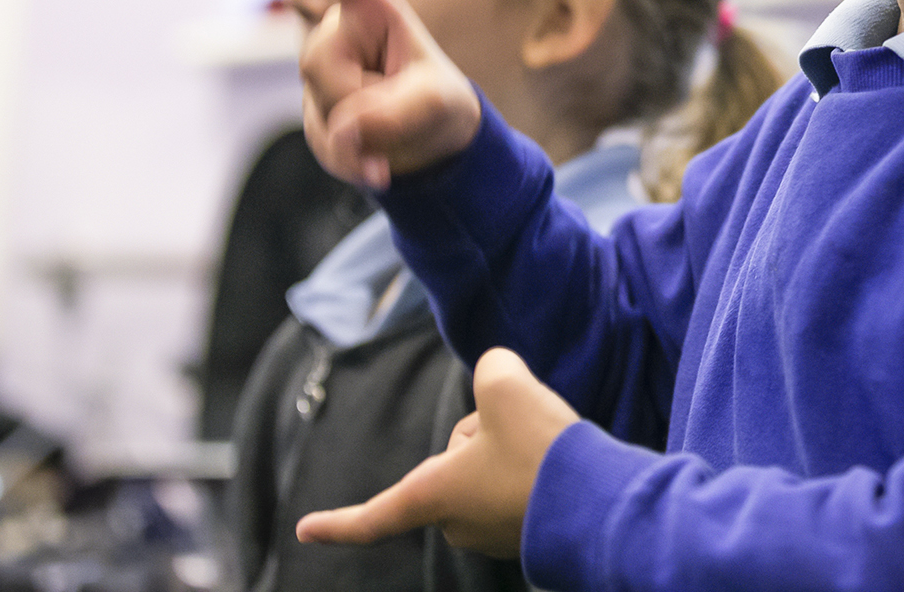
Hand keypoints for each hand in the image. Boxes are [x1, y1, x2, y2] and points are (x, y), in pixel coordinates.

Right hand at [268, 0, 479, 186]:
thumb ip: (396, 112)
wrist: (433, 142)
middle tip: (398, 105)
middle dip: (357, 94)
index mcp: (375, 11)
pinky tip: (378, 167)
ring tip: (397, 130)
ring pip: (320, 102)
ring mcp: (322, 72)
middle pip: (318, 60)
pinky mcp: (314, 108)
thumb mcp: (439, 106)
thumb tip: (345, 130)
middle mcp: (341, 34)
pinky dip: (351, 160)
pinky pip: (322, 140)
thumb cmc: (441, 105)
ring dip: (361, 130)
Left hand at [296, 347, 580, 557]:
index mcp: (434, 495)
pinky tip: (557, 464)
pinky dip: (533, 469)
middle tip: (519, 432)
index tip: (304, 531)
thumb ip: (489, 368)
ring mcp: (493, 535)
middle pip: (453, 461)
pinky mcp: (527, 534)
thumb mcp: (506, 385)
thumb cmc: (539, 448)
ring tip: (545, 450)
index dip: (337, 522)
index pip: (373, 515)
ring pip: (488, 471)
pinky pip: (517, 488)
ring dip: (512, 450)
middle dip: (481, 436)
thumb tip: (495, 377)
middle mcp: (456, 525)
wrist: (599, 499)